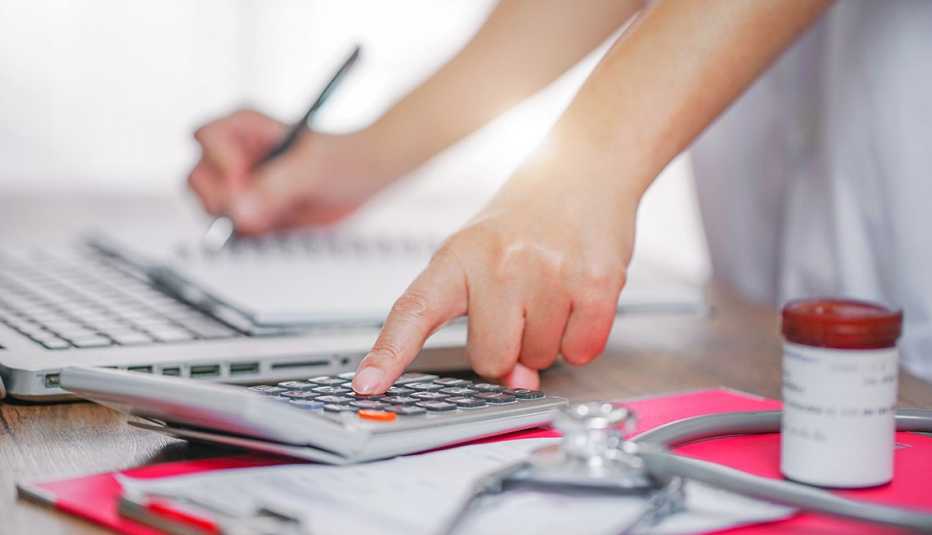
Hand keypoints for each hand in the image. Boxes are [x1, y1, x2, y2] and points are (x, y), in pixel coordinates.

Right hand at [187, 109, 390, 233]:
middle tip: (255, 209)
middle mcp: (235, 153)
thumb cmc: (344, 156)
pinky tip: (274, 225)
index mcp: (244, 126)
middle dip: (222, 198)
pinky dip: (246, 233)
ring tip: (273, 215)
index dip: (220, 163)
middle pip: (199, 177)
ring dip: (235, 219)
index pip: (206, 138)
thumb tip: (240, 209)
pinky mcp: (250, 209)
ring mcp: (239, 183)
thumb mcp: (313, 168)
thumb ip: (275, 186)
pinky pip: (231, 227)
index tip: (243, 181)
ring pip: (210, 205)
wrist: (365, 176)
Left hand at [352, 140, 639, 393]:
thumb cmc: (527, 218)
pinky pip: (582, 349)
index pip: (414, 311)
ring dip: (549, 339)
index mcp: (459, 256)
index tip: (368, 385)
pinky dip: (583, 338)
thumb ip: (484, 321)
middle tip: (521, 307)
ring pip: (540, 358)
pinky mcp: (595, 281)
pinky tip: (579, 299)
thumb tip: (518, 380)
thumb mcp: (483, 255)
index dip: (388, 353)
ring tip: (552, 290)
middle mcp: (499, 262)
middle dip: (509, 349)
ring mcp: (548, 271)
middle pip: (491, 359)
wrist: (585, 166)